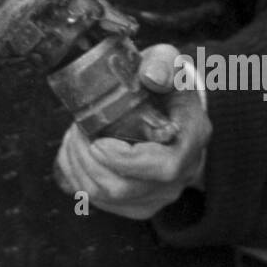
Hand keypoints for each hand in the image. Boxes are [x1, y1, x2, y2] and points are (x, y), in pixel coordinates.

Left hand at [54, 44, 210, 219]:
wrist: (167, 108)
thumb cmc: (165, 85)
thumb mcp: (168, 62)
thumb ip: (163, 63)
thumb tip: (152, 77)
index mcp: (191, 139)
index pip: (164, 167)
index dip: (125, 160)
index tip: (97, 142)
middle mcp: (179, 176)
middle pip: (125, 189)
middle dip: (88, 159)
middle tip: (77, 128)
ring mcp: (156, 195)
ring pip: (105, 197)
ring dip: (78, 165)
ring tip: (75, 135)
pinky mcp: (135, 204)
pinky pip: (96, 200)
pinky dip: (75, 175)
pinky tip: (75, 151)